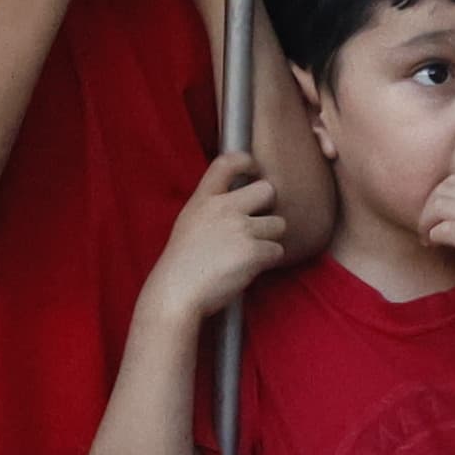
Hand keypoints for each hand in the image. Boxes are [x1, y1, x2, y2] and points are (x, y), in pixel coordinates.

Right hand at [138, 152, 288, 324]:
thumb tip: (241, 202)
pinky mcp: (253, 252)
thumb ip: (213, 208)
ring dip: (270, 239)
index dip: (246, 161)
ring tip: (249, 253)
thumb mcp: (190, 223)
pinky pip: (277, 250)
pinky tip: (249, 268)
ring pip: (278, 224)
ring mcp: (240, 229)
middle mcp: (223, 208)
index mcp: (204, 199)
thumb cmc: (182, 264)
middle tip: (258, 225)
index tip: (255, 169)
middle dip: (269, 207)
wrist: (176, 293)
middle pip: (268, 190)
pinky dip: (268, 261)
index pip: (227, 162)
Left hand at [421, 170, 454, 317]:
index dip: (435, 199)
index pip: (453, 181)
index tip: (434, 220)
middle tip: (426, 232)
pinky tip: (435, 247)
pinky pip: (443, 229)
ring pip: (440, 206)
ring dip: (426, 224)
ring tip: (429, 240)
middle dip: (427, 210)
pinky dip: (433, 237)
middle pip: (443, 190)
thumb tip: (434, 203)